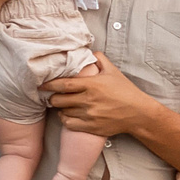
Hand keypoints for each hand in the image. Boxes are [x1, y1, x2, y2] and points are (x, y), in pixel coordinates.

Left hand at [44, 52, 159, 137]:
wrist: (138, 114)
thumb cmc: (126, 91)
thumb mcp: (114, 72)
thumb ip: (100, 59)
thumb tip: (89, 52)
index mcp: (92, 85)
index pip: (63, 84)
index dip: (49, 84)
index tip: (41, 84)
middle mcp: (88, 100)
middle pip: (58, 100)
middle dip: (53, 97)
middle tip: (53, 95)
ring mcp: (88, 115)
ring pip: (62, 112)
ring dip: (60, 108)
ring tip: (63, 105)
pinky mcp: (90, 127)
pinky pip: (69, 124)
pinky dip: (65, 119)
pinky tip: (69, 115)